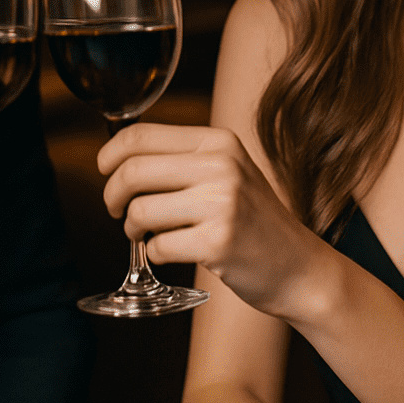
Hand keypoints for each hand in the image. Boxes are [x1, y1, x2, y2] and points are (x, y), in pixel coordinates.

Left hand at [98, 123, 323, 317]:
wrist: (299, 267)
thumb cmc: (253, 220)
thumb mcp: (227, 171)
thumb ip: (182, 159)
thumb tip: (119, 156)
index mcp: (218, 142)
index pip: (140, 135)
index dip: (110, 155)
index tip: (104, 171)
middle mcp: (220, 166)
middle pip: (132, 171)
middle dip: (112, 195)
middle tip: (117, 210)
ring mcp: (221, 204)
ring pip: (140, 211)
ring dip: (132, 229)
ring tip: (147, 234)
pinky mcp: (217, 243)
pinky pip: (158, 246)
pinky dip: (155, 253)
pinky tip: (172, 252)